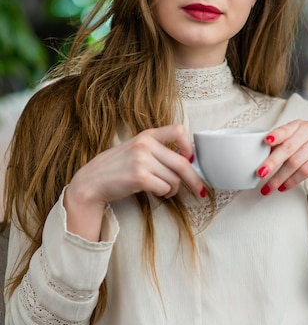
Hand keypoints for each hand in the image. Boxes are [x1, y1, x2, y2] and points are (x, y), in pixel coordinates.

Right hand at [64, 124, 204, 239]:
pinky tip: (158, 193)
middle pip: (182, 162)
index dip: (189, 145)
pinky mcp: (139, 177)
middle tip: (199, 189)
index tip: (190, 158)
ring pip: (174, 179)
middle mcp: (146, 144)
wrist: (92, 181)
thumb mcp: (136, 149)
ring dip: (174, 189)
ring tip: (164, 190)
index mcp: (147, 135)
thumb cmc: (116, 167)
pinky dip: (165, 194)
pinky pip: (165, 188)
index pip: (179, 130)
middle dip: (194, 179)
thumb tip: (187, 160)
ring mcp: (142, 160)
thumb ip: (157, 149)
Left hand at [257, 119, 307, 228]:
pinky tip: (284, 187)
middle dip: (272, 162)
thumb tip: (261, 158)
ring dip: (280, 177)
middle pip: (288, 148)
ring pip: (296, 162)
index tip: (264, 142)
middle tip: (260, 174)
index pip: (285, 129)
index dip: (275, 135)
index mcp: (300, 124)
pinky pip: (306, 170)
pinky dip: (293, 181)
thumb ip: (283, 145)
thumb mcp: (299, 142)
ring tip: (269, 187)